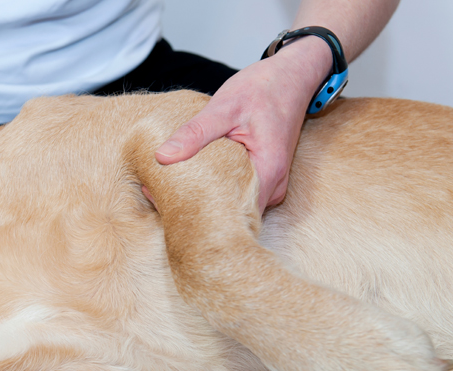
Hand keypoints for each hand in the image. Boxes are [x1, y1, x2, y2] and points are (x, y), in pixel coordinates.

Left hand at [155, 37, 331, 214]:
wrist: (292, 76)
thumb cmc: (264, 88)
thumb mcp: (224, 107)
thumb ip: (195, 133)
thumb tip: (162, 156)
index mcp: (269, 171)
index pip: (231, 211)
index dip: (199, 211)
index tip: (167, 203)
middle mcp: (273, 185)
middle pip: (232, 212)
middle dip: (197, 206)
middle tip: (160, 196)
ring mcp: (270, 183)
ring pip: (234, 203)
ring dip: (206, 197)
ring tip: (172, 188)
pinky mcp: (264, 177)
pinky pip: (237, 190)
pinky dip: (216, 186)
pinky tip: (193, 178)